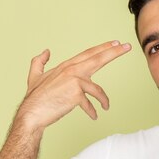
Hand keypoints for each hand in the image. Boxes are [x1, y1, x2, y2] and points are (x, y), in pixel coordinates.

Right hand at [16, 40, 131, 131]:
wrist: (31, 113)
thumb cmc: (35, 97)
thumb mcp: (35, 76)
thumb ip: (39, 62)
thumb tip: (46, 51)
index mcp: (66, 66)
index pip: (89, 54)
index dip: (103, 48)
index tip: (115, 42)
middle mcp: (72, 70)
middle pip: (97, 59)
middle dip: (114, 52)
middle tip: (127, 46)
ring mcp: (74, 81)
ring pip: (97, 90)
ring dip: (104, 100)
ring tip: (106, 106)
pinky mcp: (76, 95)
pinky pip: (90, 104)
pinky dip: (92, 111)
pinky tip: (94, 116)